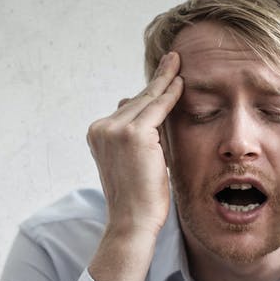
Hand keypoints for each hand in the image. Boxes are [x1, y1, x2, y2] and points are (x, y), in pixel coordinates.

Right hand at [86, 52, 183, 238]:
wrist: (132, 221)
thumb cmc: (137, 198)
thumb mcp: (132, 161)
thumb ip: (135, 135)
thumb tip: (131, 105)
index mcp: (98, 134)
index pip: (128, 108)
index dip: (146, 93)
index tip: (160, 76)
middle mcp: (101, 128)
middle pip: (136, 101)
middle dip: (156, 82)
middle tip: (172, 59)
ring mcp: (115, 130)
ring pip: (146, 102)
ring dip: (164, 82)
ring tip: (176, 62)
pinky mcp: (134, 134)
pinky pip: (157, 108)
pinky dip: (170, 95)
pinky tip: (181, 82)